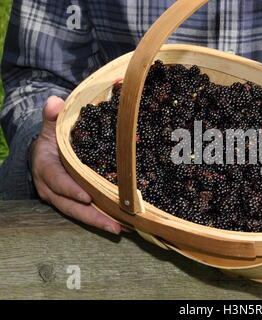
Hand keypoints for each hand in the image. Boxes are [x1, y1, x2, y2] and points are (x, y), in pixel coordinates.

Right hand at [30, 96, 121, 233]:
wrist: (43, 152)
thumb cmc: (52, 138)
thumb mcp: (51, 126)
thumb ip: (53, 116)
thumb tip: (55, 102)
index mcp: (46, 168)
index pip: (57, 181)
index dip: (70, 189)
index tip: (87, 196)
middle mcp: (51, 188)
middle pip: (70, 206)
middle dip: (91, 216)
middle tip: (113, 225)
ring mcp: (61, 198)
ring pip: (78, 213)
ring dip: (99, 222)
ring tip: (120, 229)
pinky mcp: (72, 202)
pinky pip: (85, 212)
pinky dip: (101, 218)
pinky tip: (120, 223)